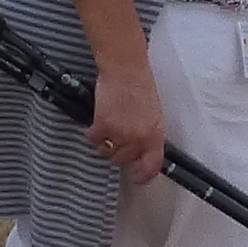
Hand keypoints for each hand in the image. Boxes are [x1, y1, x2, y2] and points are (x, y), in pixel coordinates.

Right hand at [85, 66, 166, 184]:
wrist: (125, 69)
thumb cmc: (139, 85)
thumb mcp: (153, 114)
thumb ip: (148, 134)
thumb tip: (140, 148)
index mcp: (155, 134)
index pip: (152, 166)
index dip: (143, 176)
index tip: (136, 177)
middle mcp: (139, 137)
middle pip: (122, 160)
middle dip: (117, 150)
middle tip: (116, 137)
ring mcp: (121, 133)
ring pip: (106, 151)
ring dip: (104, 141)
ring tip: (107, 125)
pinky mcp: (103, 125)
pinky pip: (93, 138)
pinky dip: (92, 132)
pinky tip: (96, 122)